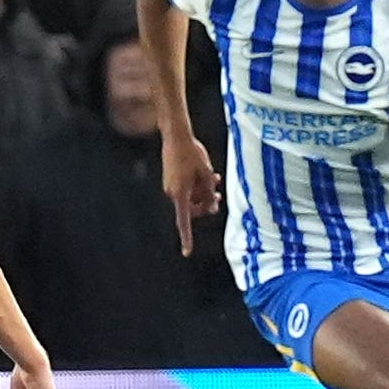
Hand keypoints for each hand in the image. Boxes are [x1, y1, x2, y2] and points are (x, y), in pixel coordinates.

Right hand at [160, 132, 220, 256]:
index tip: (187, 252)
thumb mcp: (206, 175)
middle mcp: (172, 193)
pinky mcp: (171, 179)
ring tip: (215, 181)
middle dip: (205, 205)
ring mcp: (170, 186)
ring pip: (190, 198)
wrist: (176, 136)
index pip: (184, 221)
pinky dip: (196, 186)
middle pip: (191, 209)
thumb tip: (212, 207)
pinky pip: (186, 190)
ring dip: (203, 193)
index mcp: (180, 194)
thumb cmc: (192, 154)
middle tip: (218, 196)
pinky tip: (206, 176)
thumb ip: (209, 194)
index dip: (186, 238)